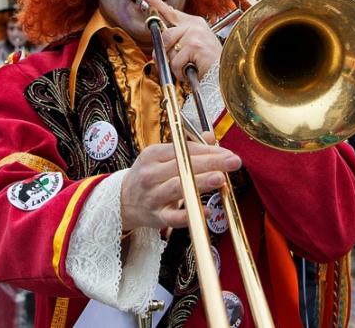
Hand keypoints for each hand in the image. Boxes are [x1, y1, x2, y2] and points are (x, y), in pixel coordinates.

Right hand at [120, 131, 240, 230]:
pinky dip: (189, 214)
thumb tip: (212, 137)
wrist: (122, 201)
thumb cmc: (147, 176)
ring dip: (200, 182)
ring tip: (220, 178)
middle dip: (210, 162)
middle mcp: (151, 174)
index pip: (184, 149)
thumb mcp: (161, 156)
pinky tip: (206, 211)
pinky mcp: (156, 216)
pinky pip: (173, 217)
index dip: (208, 150)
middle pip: (182, 165)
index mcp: (153, 154)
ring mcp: (152, 196)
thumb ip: (187, 147)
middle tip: (233, 161)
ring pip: (178, 187)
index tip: (228, 153)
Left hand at [138, 0, 221, 79]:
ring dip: (175, 65)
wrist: (224, 73)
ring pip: (169, 50)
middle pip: (165, 36)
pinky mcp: (195, 46)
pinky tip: (192, 71)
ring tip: (188, 67)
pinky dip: (180, 72)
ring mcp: (195, 34)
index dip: (156, 4)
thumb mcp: (193, 46)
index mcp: (194, 23)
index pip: (171, 12)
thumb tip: (160, 41)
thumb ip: (178, 39)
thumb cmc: (208, 63)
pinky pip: (175, 62)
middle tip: (176, 63)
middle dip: (165, 53)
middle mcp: (195, 25)